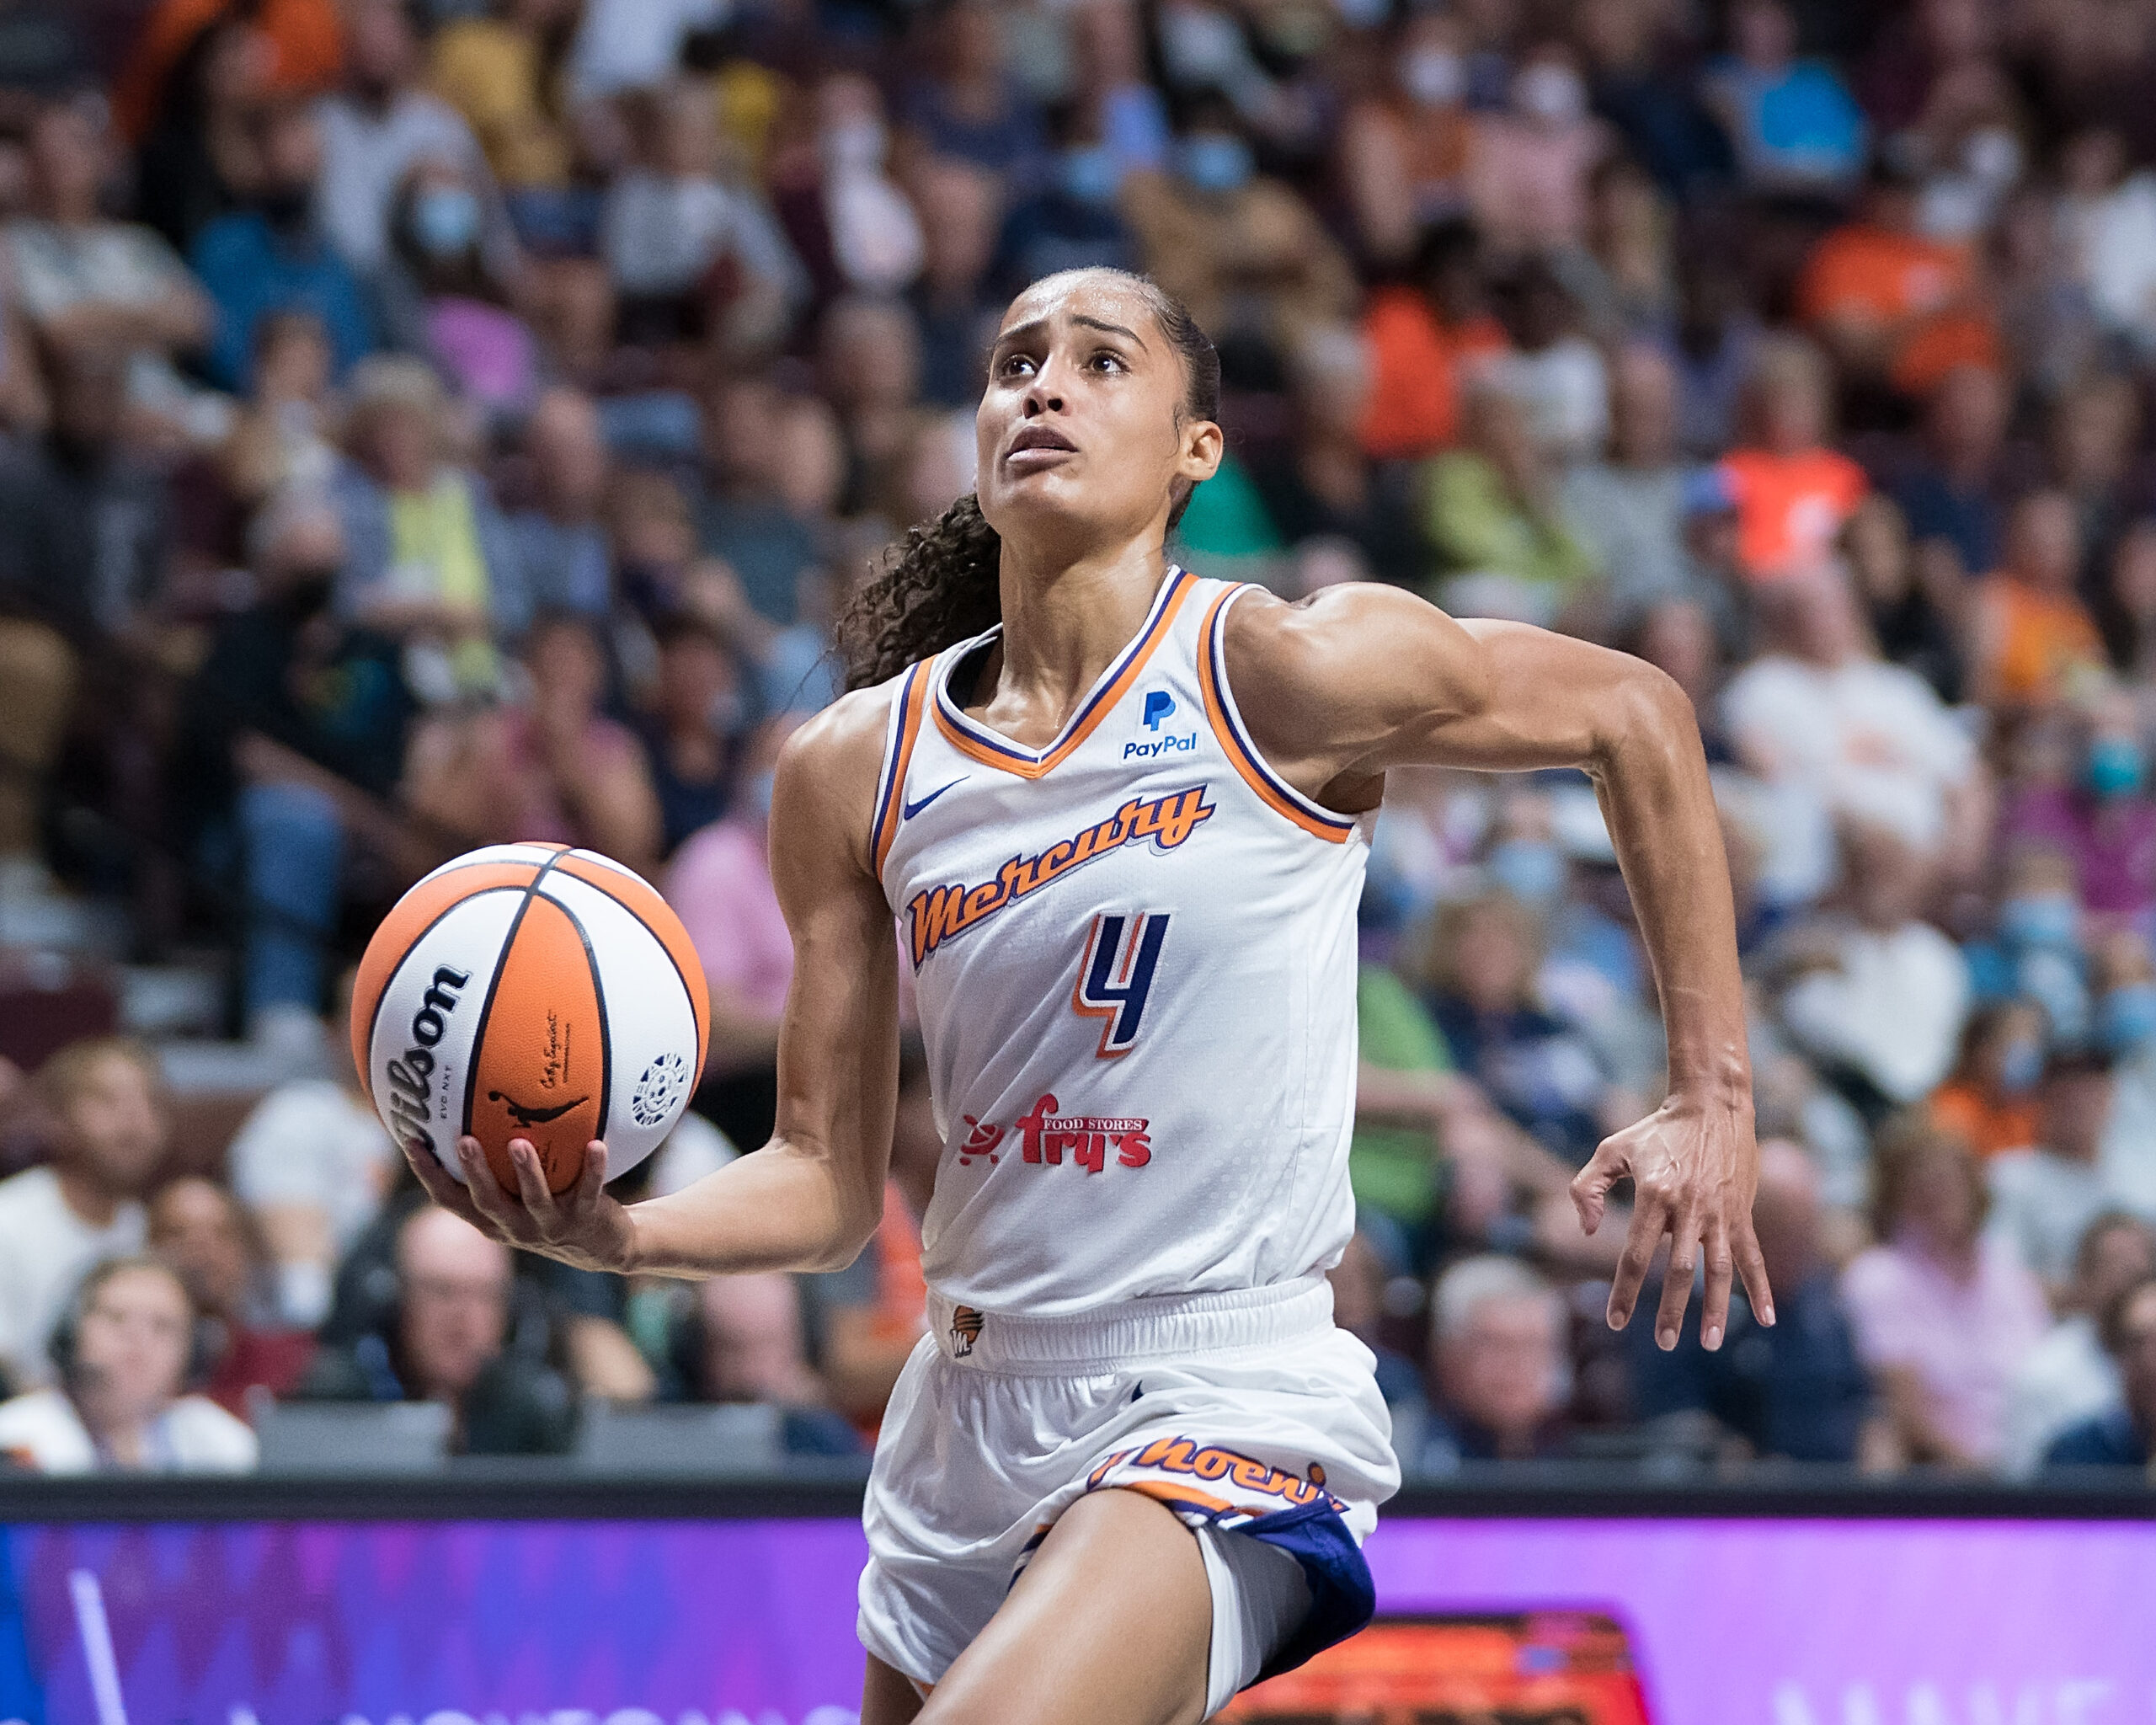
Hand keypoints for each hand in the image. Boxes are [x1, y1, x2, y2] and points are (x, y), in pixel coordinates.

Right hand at [399, 1133, 638, 1274]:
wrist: (604, 1245)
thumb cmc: (552, 1206)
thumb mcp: (519, 1192)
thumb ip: (500, 1164)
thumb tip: (478, 1105)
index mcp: (492, 1219)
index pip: (450, 1199)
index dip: (429, 1174)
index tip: (412, 1141)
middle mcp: (515, 1226)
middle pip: (487, 1201)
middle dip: (473, 1172)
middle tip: (464, 1140)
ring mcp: (549, 1225)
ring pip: (534, 1199)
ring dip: (526, 1172)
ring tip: (519, 1143)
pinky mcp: (584, 1219)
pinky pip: (587, 1191)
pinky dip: (592, 1169)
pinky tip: (596, 1145)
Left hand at [1569, 1090, 1772, 1352]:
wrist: (1712, 1104)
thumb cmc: (1656, 1130)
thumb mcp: (1610, 1149)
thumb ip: (1587, 1188)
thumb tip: (1590, 1232)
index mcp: (1654, 1196)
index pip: (1637, 1255)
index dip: (1626, 1291)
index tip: (1617, 1320)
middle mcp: (1689, 1208)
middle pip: (1679, 1270)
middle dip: (1671, 1311)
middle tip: (1663, 1343)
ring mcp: (1720, 1212)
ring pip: (1720, 1270)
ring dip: (1716, 1309)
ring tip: (1709, 1343)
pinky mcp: (1742, 1213)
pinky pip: (1753, 1256)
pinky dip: (1761, 1288)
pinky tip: (1767, 1319)